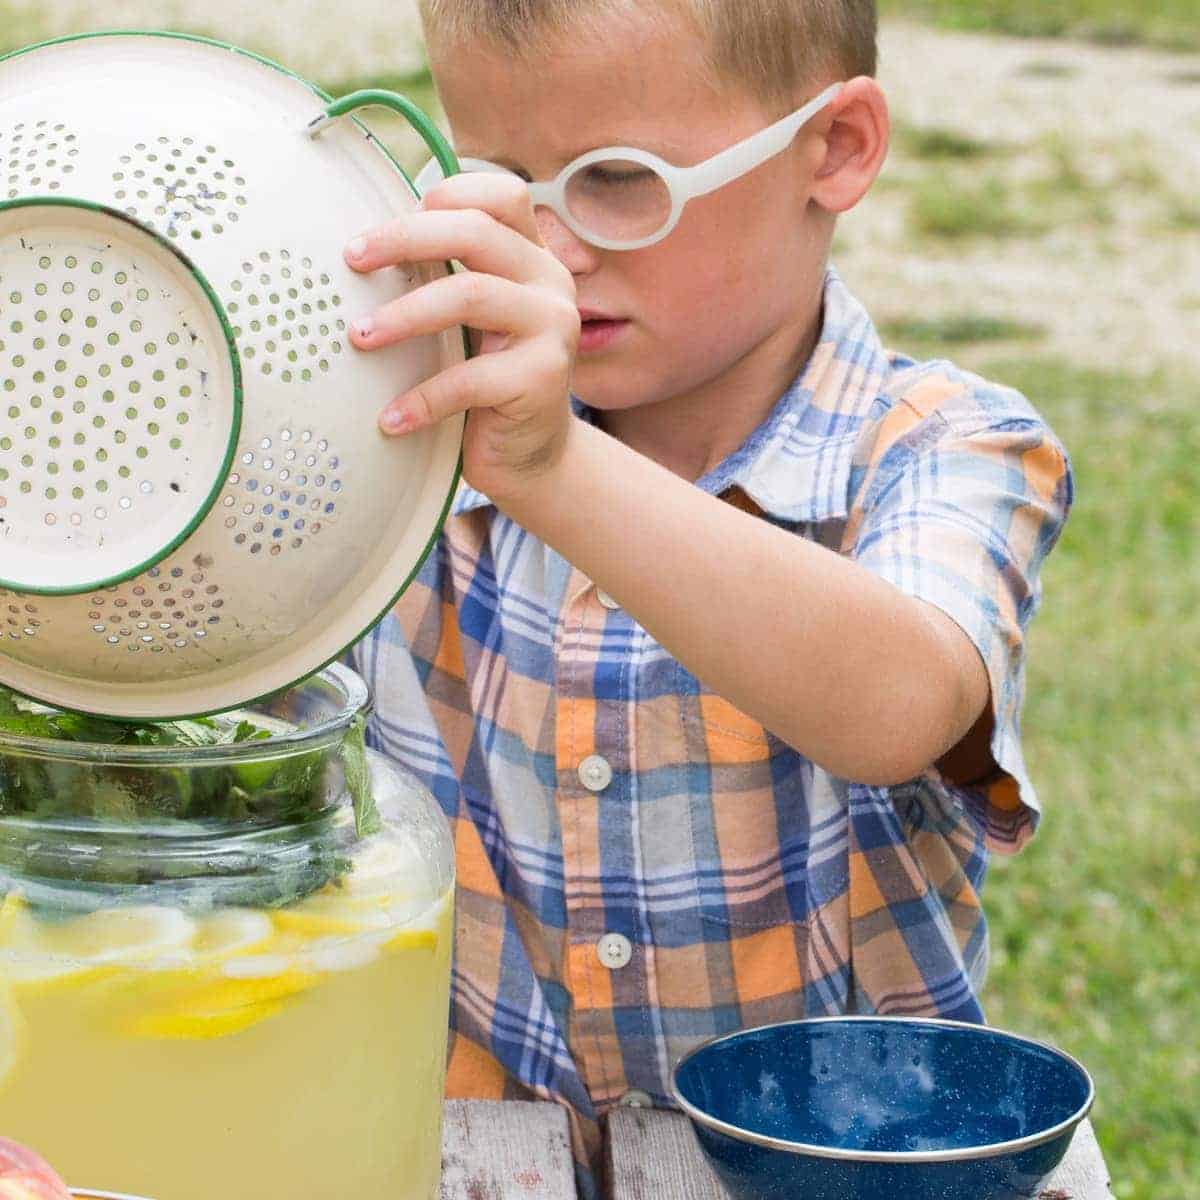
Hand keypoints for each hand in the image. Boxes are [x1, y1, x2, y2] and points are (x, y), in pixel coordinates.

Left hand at [343, 173, 579, 505]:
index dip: (446, 196)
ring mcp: (554, 329)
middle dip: (404, 239)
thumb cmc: (486, 386)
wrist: (530, 458)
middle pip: (475, 232)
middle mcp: (552, 283)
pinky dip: (421, 399)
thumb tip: (367, 247)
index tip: (390, 226)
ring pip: (469, 294)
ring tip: (360, 337)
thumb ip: (446, 278)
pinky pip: (469, 378)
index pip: (501, 196)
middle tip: (352, 260)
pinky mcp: (544, 379)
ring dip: (403, 315)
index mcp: (534, 258)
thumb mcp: (470, 322)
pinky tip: (390, 419)